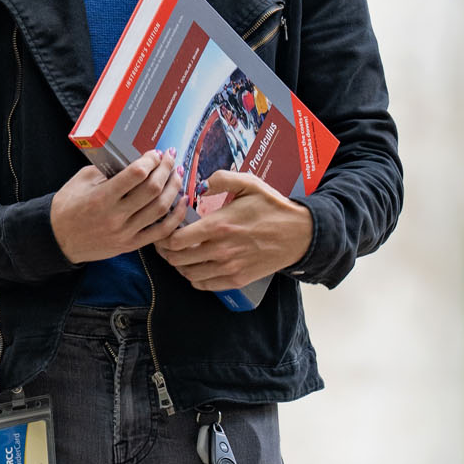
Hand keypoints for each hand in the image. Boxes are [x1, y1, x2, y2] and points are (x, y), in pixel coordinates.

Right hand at [50, 151, 184, 264]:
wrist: (58, 239)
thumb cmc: (67, 207)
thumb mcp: (81, 180)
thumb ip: (106, 170)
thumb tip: (132, 158)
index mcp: (101, 197)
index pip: (135, 174)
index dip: (150, 160)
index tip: (155, 153)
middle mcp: (115, 216)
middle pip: (152, 190)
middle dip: (166, 170)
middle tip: (170, 158)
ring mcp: (125, 232)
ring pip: (160, 209)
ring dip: (174, 188)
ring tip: (177, 175)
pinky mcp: (131, 245)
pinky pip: (161, 232)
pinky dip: (176, 216)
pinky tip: (182, 202)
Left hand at [156, 166, 312, 291]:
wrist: (300, 233)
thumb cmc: (273, 207)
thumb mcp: (248, 183)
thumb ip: (219, 179)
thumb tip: (197, 184)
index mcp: (218, 225)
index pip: (175, 239)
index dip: (163, 236)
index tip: (164, 229)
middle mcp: (220, 249)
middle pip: (177, 259)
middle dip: (166, 251)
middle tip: (165, 243)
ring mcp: (229, 267)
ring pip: (188, 274)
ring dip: (179, 265)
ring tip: (179, 255)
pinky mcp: (238, 279)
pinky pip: (205, 285)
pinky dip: (195, 278)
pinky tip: (196, 267)